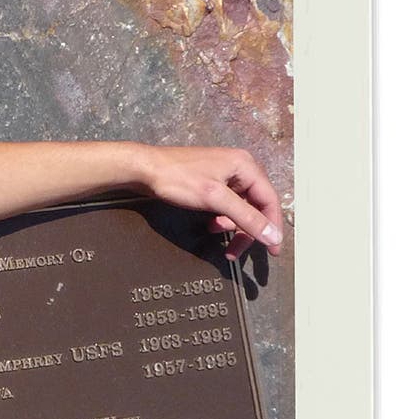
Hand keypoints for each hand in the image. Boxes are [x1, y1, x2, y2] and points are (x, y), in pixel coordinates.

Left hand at [134, 144, 283, 261]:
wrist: (144, 169)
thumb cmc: (178, 180)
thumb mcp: (215, 200)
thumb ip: (246, 218)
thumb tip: (273, 237)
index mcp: (246, 166)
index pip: (270, 201)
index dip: (272, 227)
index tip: (272, 252)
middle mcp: (240, 168)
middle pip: (256, 206)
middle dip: (245, 229)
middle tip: (234, 252)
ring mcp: (225, 175)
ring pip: (239, 208)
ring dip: (230, 225)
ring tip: (213, 231)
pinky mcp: (212, 183)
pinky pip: (226, 205)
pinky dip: (220, 218)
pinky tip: (209, 224)